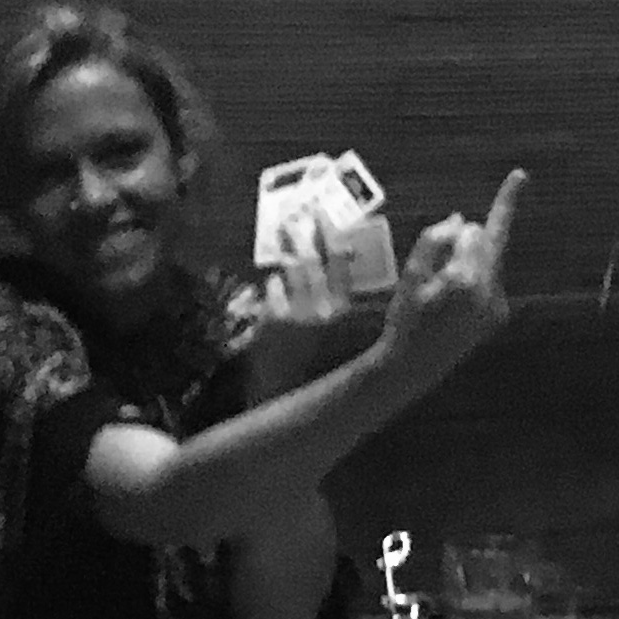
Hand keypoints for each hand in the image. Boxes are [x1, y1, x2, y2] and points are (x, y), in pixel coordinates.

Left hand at [241, 210, 343, 399]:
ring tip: (285, 234)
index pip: (340, 260)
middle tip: (298, 214)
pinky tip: (278, 285)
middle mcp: (322, 308)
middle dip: (302, 233)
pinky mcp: (271, 320)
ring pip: (289, 271)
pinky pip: (271, 289)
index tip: (323, 214)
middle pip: (310, 257)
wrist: (292, 404)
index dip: (331, 234)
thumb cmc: (325, 374)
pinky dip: (275, 285)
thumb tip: (346, 272)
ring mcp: (294, 312)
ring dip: (288, 255)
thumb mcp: (348, 341)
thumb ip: (347, 309)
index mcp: (346, 312)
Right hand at [377, 168, 524, 382]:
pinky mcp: (500, 313)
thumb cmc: (406, 317)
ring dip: (467, 263)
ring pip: (487, 261)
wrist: (415, 366)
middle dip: (464, 244)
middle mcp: (488, 290)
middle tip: (436, 269)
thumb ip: (436, 238)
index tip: (521, 174)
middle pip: (483, 242)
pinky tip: (452, 305)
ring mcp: (497, 304)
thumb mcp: (410, 273)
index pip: (478, 230)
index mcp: (464, 278)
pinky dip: (472, 281)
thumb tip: (462, 220)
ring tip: (440, 293)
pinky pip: (488, 280)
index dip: (501, 200)